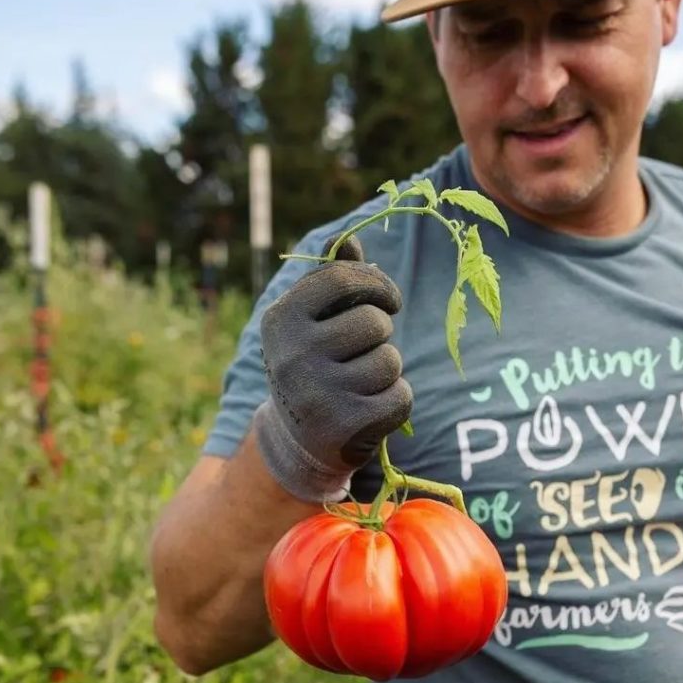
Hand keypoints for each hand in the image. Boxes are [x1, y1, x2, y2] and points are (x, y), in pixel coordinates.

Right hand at [253, 235, 412, 502]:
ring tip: (362, 382)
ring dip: (388, 369)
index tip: (388, 301)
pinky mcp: (346, 426)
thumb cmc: (315, 366)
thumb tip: (348, 241)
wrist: (298, 441)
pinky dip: (396, 401)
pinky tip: (371, 408)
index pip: (342, 278)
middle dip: (380, 336)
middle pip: (375, 323)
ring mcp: (318, 394)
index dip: (377, 285)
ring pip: (390, 360)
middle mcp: (293, 355)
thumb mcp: (312, 323)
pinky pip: (401, 396)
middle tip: (360, 355)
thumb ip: (331, 281)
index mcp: (281, 320)